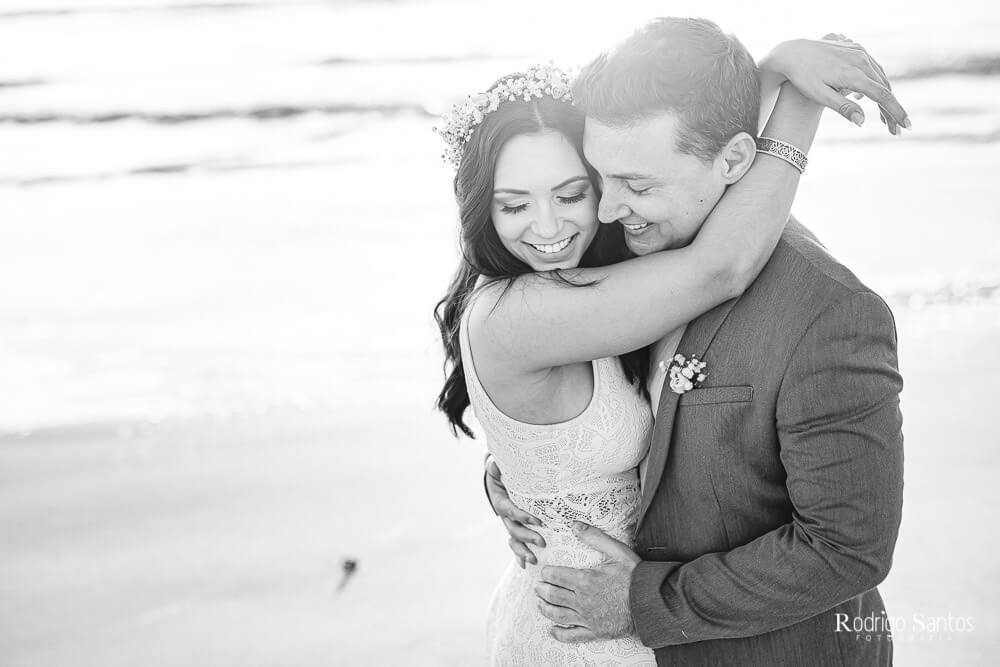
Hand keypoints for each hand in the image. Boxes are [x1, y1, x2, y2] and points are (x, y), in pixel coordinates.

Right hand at [485, 455, 544, 567]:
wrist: (499, 477)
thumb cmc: (502, 471)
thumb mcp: (497, 466)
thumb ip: (495, 465)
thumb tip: (494, 464)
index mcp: (501, 500)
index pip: (510, 511)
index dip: (522, 516)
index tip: (538, 521)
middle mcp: (505, 515)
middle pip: (513, 529)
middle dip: (527, 537)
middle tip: (542, 542)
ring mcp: (510, 523)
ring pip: (514, 539)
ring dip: (523, 551)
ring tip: (534, 560)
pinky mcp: (516, 527)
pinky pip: (516, 543)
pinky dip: (519, 555)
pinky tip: (525, 566)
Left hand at [535, 521, 639, 642]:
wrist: (651, 602)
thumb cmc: (635, 576)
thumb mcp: (617, 551)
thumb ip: (594, 537)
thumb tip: (574, 525)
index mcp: (585, 580)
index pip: (556, 576)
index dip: (547, 573)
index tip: (543, 572)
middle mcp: (582, 601)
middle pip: (553, 595)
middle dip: (542, 590)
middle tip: (537, 587)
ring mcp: (588, 618)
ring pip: (559, 615)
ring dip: (545, 609)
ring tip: (539, 604)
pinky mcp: (595, 632)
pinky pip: (573, 636)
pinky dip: (560, 634)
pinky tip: (552, 631)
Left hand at [761, 34, 908, 134]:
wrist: (792, 53)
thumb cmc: (802, 77)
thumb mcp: (819, 95)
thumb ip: (842, 107)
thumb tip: (862, 122)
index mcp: (853, 74)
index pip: (882, 95)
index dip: (896, 111)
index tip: (906, 126)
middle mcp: (861, 60)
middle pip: (884, 87)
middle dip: (891, 109)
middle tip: (895, 130)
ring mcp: (859, 52)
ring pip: (880, 77)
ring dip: (885, 97)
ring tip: (885, 118)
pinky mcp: (855, 48)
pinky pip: (872, 67)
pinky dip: (875, 82)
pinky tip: (868, 95)